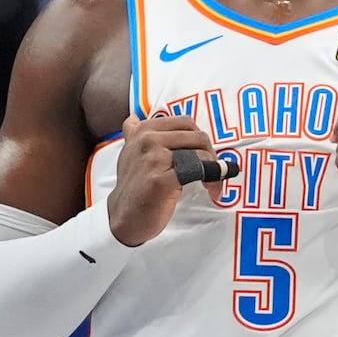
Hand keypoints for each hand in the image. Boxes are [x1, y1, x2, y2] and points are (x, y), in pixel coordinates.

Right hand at [107, 114, 219, 245]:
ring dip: (214, 168)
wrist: (123, 218)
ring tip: (212, 183)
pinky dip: (212, 177)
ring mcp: (153, 158)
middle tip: (213, 171)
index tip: (203, 154)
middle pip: (197, 137)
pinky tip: (212, 187)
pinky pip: (198, 170)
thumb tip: (133, 118)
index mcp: (143, 130)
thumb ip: (134, 133)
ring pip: (200, 153)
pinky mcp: (161, 179)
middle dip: (211, 154)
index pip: (186, 123)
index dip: (200, 139)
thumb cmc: (133, 187)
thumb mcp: (129, 153)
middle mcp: (147, 140)